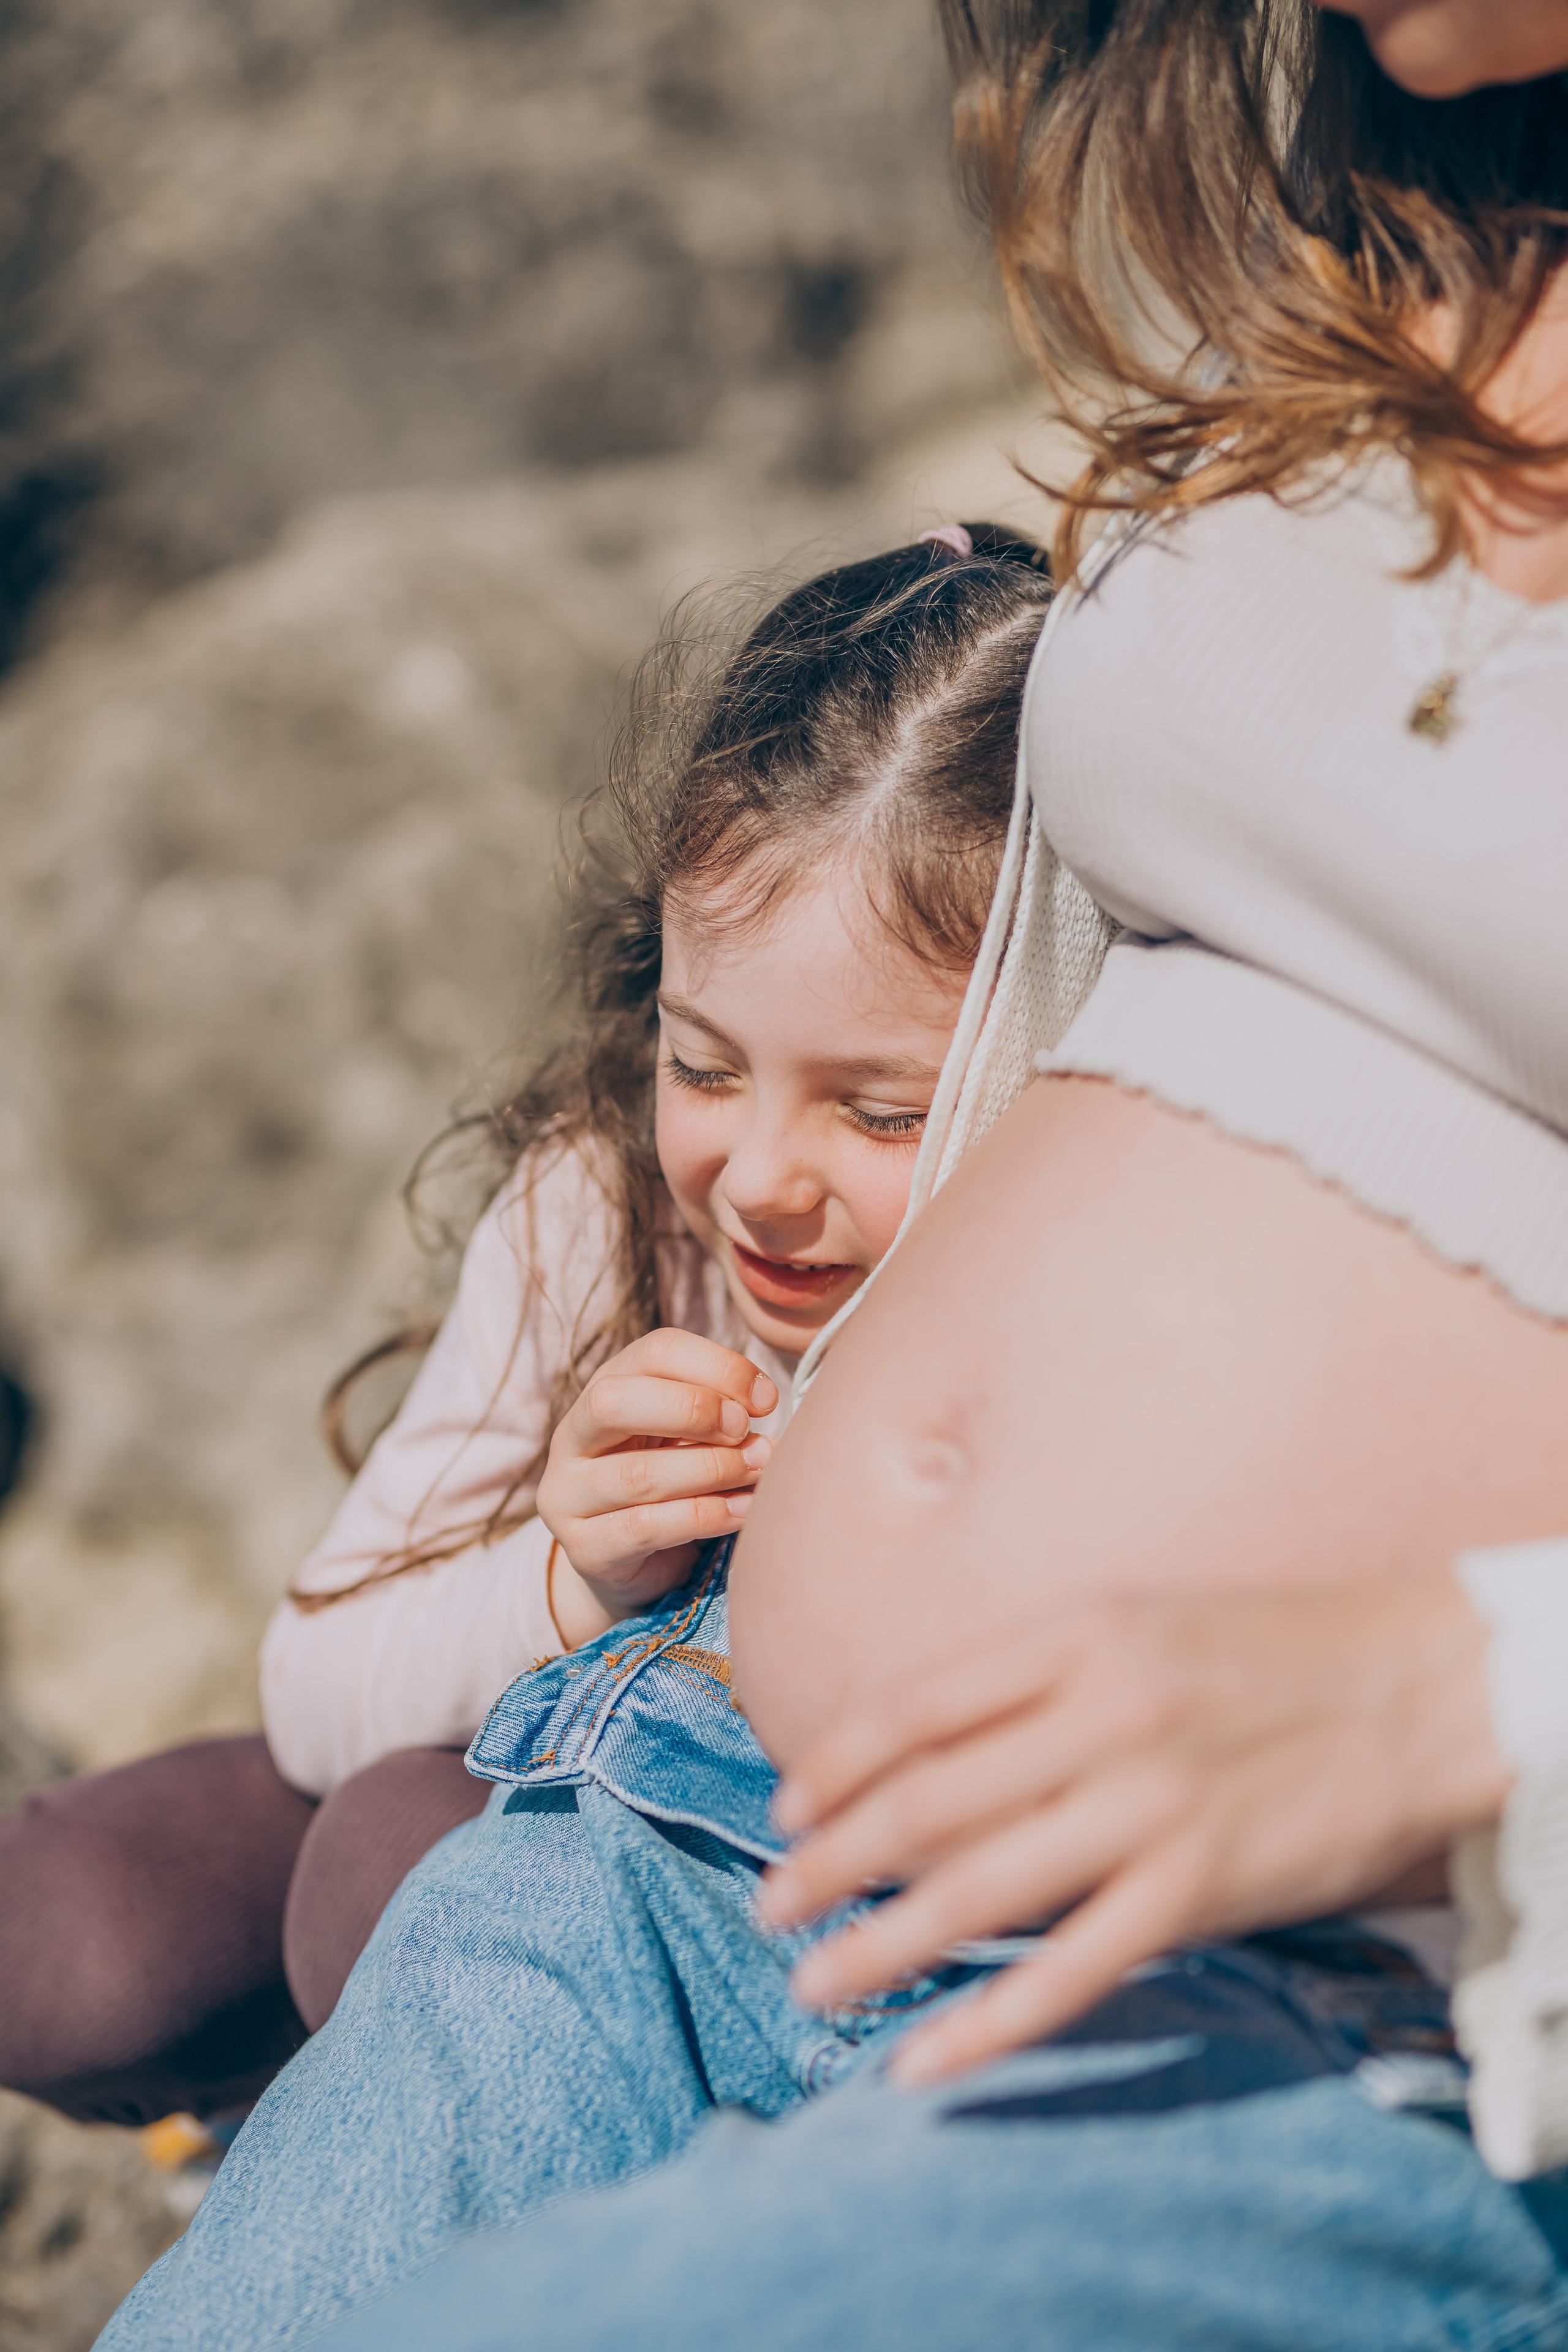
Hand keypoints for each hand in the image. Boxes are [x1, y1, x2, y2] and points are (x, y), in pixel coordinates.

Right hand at [537, 1329, 776, 1648]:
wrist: (631, 1561)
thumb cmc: (673, 1483)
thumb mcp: (692, 1437)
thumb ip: (722, 1419)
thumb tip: (764, 1418)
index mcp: (606, 1388)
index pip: (654, 1353)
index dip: (717, 1366)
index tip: (766, 1399)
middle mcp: (573, 1436)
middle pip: (614, 1401)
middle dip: (693, 1410)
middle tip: (745, 1430)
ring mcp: (569, 1495)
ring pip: (637, 1474)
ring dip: (711, 1470)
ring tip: (758, 1473)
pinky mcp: (584, 1548)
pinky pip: (645, 1528)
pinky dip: (704, 1516)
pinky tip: (743, 1512)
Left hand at [757, 1573, 1506, 2083]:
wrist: (1422, 1685)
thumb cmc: (1271, 1647)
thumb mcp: (1139, 1618)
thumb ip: (1036, 1672)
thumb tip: (920, 1734)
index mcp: (1078, 1637)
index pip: (915, 1704)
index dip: (835, 1761)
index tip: (784, 1807)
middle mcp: (1100, 1719)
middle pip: (924, 1801)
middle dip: (829, 1859)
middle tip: (769, 1904)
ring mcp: (1149, 1809)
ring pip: (976, 1891)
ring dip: (877, 1943)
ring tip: (813, 1981)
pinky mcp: (1199, 1892)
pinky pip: (1069, 1972)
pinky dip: (986, 2025)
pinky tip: (921, 2062)